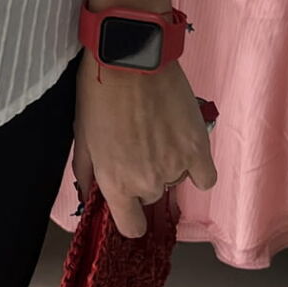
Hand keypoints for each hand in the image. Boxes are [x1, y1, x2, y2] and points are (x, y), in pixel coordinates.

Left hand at [71, 51, 216, 239]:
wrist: (130, 59)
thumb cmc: (99, 94)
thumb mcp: (82, 137)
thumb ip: (86, 174)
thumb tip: (88, 196)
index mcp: (116, 184)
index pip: (130, 227)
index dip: (128, 216)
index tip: (127, 201)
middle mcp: (148, 183)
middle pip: (151, 197)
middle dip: (143, 179)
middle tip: (137, 147)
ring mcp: (176, 167)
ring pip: (175, 182)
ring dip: (168, 167)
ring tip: (158, 135)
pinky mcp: (199, 149)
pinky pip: (205, 178)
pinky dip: (197, 169)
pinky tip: (185, 151)